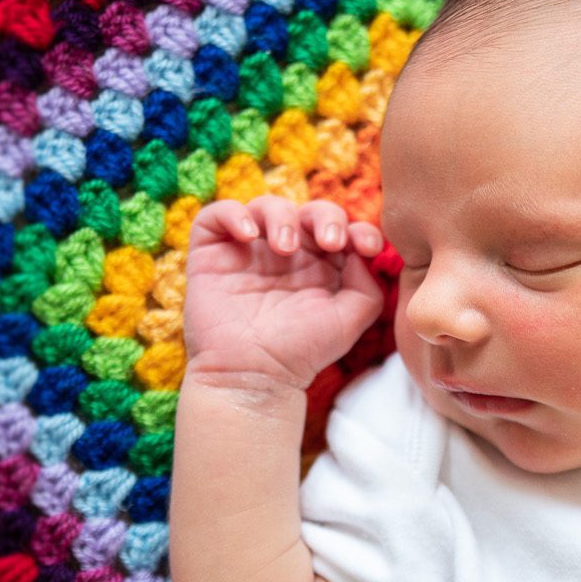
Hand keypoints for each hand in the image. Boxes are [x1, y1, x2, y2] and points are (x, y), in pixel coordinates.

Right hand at [182, 194, 385, 393]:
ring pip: (267, 206)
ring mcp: (250, 250)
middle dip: (325, 217)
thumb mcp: (350, 319)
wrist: (254, 375)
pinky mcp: (213, 252)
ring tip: (285, 248)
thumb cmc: (302, 351)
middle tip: (329, 241)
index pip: (342, 229)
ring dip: (282, 217)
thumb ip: (367, 285)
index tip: (366, 245)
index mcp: (320, 265)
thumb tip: (363, 252)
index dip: (358, 228)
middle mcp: (287, 253)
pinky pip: (217, 214)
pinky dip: (234, 214)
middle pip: (309, 211)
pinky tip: (250, 236)